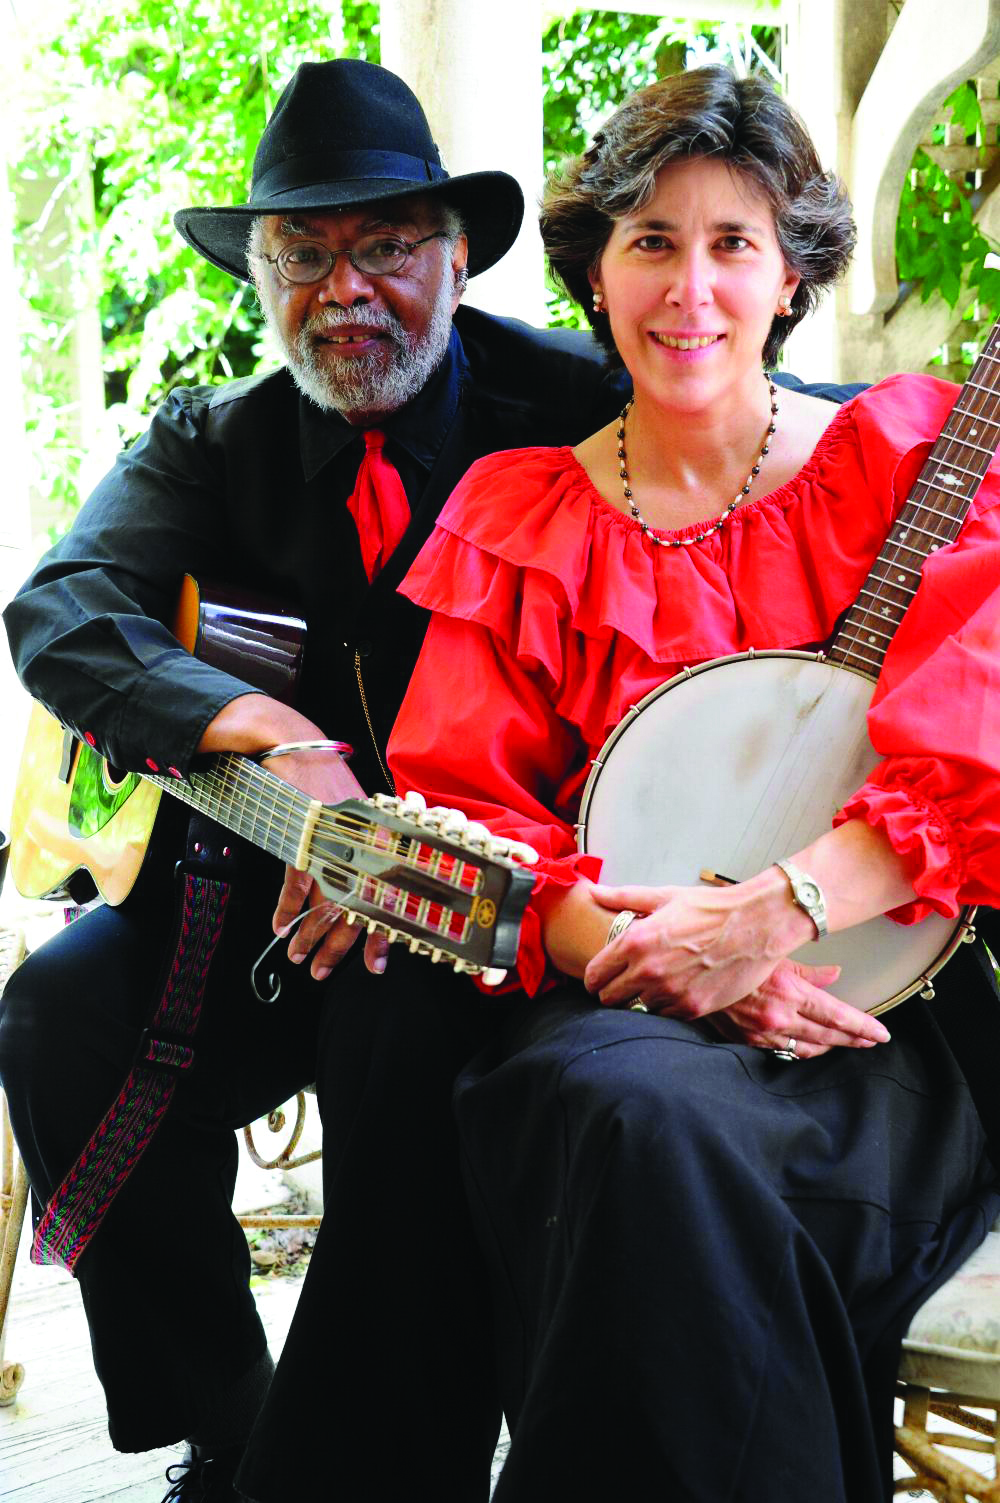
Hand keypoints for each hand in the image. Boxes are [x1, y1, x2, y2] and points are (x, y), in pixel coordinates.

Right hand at [267, 747, 388, 981]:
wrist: (304, 755)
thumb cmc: (336, 783)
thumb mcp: (365, 815)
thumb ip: (373, 849)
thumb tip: (381, 885)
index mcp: (380, 850)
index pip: (386, 905)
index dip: (380, 939)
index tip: (376, 966)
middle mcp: (359, 855)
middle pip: (351, 915)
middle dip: (336, 950)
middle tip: (322, 973)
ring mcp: (330, 853)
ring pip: (322, 908)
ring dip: (309, 937)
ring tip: (298, 959)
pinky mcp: (303, 846)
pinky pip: (295, 887)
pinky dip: (286, 909)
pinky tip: (280, 928)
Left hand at [583, 878, 812, 1018]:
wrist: (756, 924)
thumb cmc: (712, 909)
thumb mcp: (664, 897)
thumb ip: (623, 898)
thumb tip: (594, 892)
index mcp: (635, 942)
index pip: (593, 975)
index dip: (593, 978)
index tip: (600, 977)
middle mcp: (648, 971)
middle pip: (609, 999)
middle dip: (612, 992)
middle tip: (625, 983)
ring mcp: (670, 993)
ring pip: (637, 1009)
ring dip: (643, 998)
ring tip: (659, 982)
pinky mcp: (692, 1008)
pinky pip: (665, 1016)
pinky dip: (667, 1005)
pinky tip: (678, 988)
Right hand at [708, 958, 889, 1056]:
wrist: (689, 973)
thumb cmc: (731, 956)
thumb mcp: (774, 955)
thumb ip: (808, 971)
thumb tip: (835, 974)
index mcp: (790, 993)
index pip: (838, 1016)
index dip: (863, 1027)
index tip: (881, 1034)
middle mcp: (779, 1017)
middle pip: (829, 1036)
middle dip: (853, 1039)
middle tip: (870, 1041)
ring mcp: (763, 1033)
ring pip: (807, 1048)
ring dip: (829, 1046)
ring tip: (844, 1043)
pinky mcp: (747, 1040)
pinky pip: (783, 1051)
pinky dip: (801, 1049)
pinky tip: (809, 1047)